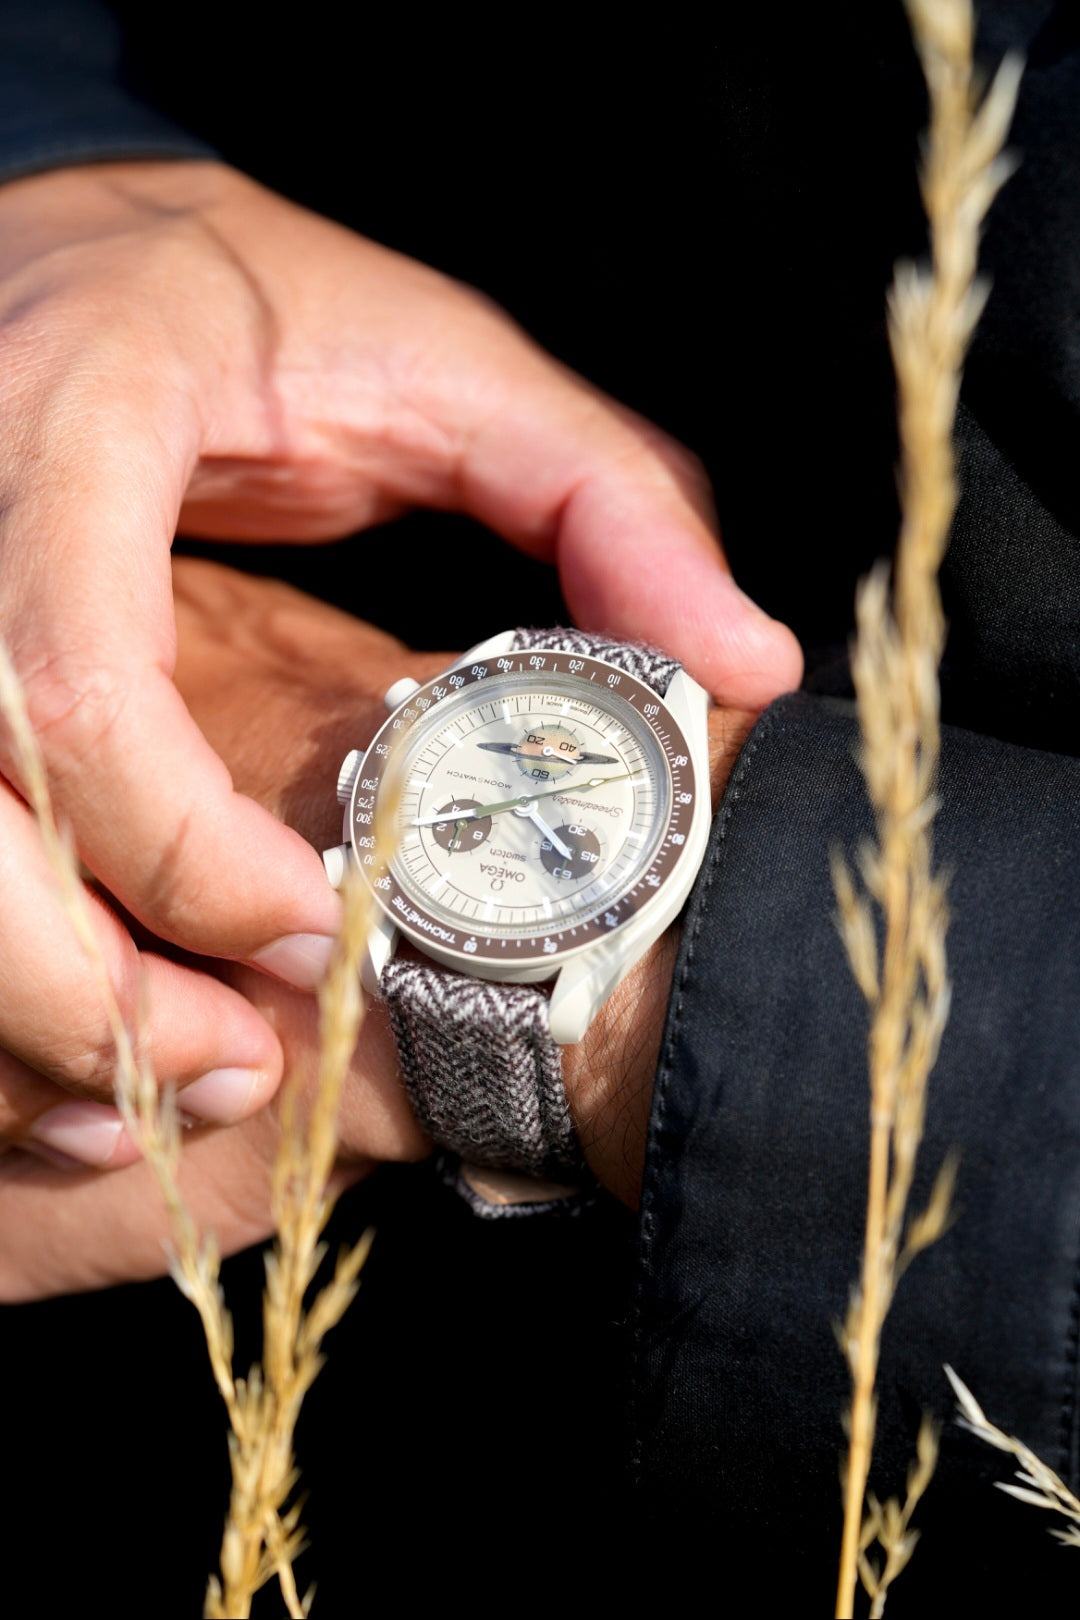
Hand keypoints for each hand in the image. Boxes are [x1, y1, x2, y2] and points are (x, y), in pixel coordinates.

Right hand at [0, 158, 798, 1170]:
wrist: (85, 260)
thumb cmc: (262, 313)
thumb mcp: (447, 368)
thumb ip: (603, 500)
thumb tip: (749, 662)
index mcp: (75, 432)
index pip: (79, 684)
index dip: (186, 850)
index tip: (319, 928)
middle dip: (85, 988)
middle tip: (238, 1059)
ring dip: (31, 1014)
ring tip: (177, 1072)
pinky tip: (87, 1041)